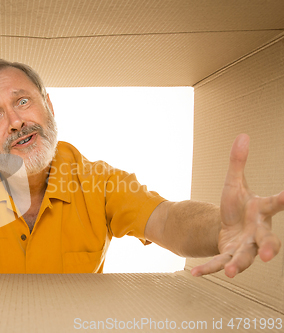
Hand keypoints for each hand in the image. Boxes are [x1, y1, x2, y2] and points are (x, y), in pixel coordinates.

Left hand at [191, 134, 282, 277]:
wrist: (229, 226)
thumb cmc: (237, 205)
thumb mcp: (234, 183)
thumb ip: (238, 162)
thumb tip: (242, 135)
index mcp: (261, 212)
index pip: (274, 205)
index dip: (283, 199)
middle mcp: (257, 233)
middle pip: (266, 242)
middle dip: (268, 249)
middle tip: (267, 255)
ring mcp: (244, 247)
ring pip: (244, 258)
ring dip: (238, 265)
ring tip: (231, 272)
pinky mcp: (229, 255)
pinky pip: (219, 263)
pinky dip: (207, 269)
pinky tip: (193, 273)